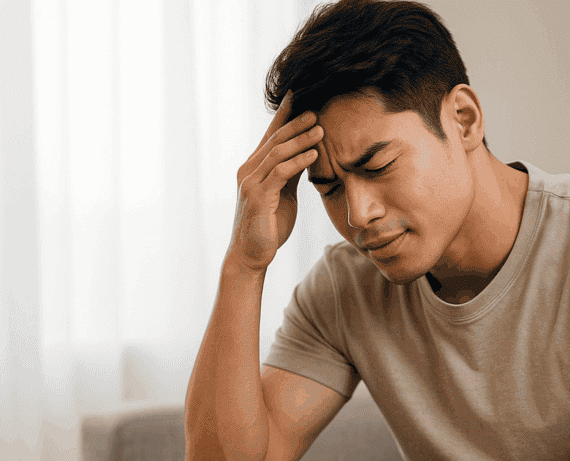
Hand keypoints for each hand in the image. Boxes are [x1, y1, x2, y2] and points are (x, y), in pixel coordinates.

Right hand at [227, 90, 323, 270]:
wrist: (251, 256)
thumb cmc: (270, 226)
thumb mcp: (284, 194)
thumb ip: (291, 173)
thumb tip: (308, 152)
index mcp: (255, 167)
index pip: (271, 134)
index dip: (285, 114)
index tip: (300, 95)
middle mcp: (248, 170)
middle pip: (274, 138)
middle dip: (296, 122)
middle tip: (317, 108)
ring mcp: (250, 183)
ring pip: (277, 152)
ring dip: (300, 139)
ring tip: (321, 129)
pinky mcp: (257, 197)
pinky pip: (279, 173)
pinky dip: (298, 162)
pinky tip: (314, 155)